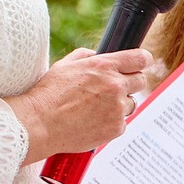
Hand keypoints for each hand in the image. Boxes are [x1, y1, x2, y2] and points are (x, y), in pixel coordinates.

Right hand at [8, 48, 153, 160]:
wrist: (41, 123)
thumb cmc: (49, 93)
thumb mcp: (65, 65)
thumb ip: (86, 56)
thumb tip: (98, 55)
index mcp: (104, 66)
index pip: (140, 58)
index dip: (142, 60)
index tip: (141, 62)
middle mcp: (115, 86)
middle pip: (141, 81)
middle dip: (130, 82)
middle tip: (114, 87)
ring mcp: (118, 108)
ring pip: (131, 103)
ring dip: (119, 103)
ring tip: (96, 107)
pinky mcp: (117, 128)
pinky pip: (122, 121)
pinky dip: (111, 120)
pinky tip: (93, 120)